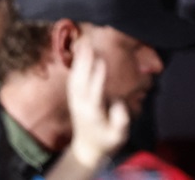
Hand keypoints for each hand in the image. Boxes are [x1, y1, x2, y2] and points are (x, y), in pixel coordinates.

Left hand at [64, 38, 130, 170]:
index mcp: (93, 113)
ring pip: (75, 79)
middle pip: (81, 81)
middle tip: (89, 45)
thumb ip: (121, 120)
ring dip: (79, 62)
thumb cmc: (106, 141)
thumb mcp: (119, 136)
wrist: (86, 149)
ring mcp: (76, 102)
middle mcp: (82, 105)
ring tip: (84, 44)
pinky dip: (75, 67)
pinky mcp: (74, 99)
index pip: (95, 92)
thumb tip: (119, 103)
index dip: (97, 77)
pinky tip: (79, 55)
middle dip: (85, 63)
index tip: (102, 62)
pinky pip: (73, 80)